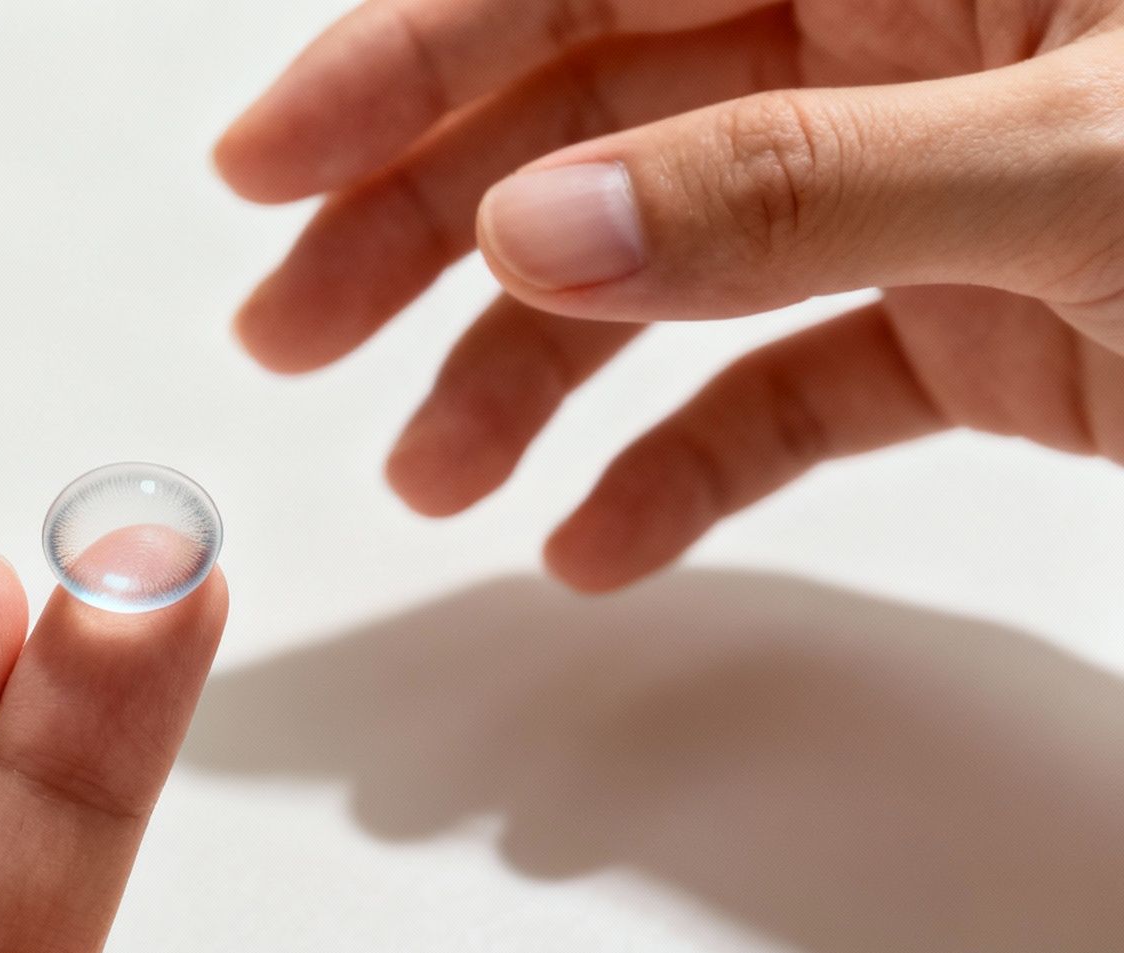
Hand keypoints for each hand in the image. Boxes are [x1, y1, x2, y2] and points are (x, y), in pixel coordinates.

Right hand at [219, 1, 1123, 590]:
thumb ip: (794, 186)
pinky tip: (599, 541)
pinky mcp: (972, 331)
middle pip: (590, 120)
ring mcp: (923, 194)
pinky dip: (688, 469)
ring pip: (666, 267)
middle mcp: (899, 52)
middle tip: (292, 330)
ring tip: (431, 476)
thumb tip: (536, 226)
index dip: (406, 58)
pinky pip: (788, 392)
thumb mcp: (1073, 164)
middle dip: (423, 226)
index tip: (268, 163)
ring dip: (529, 372)